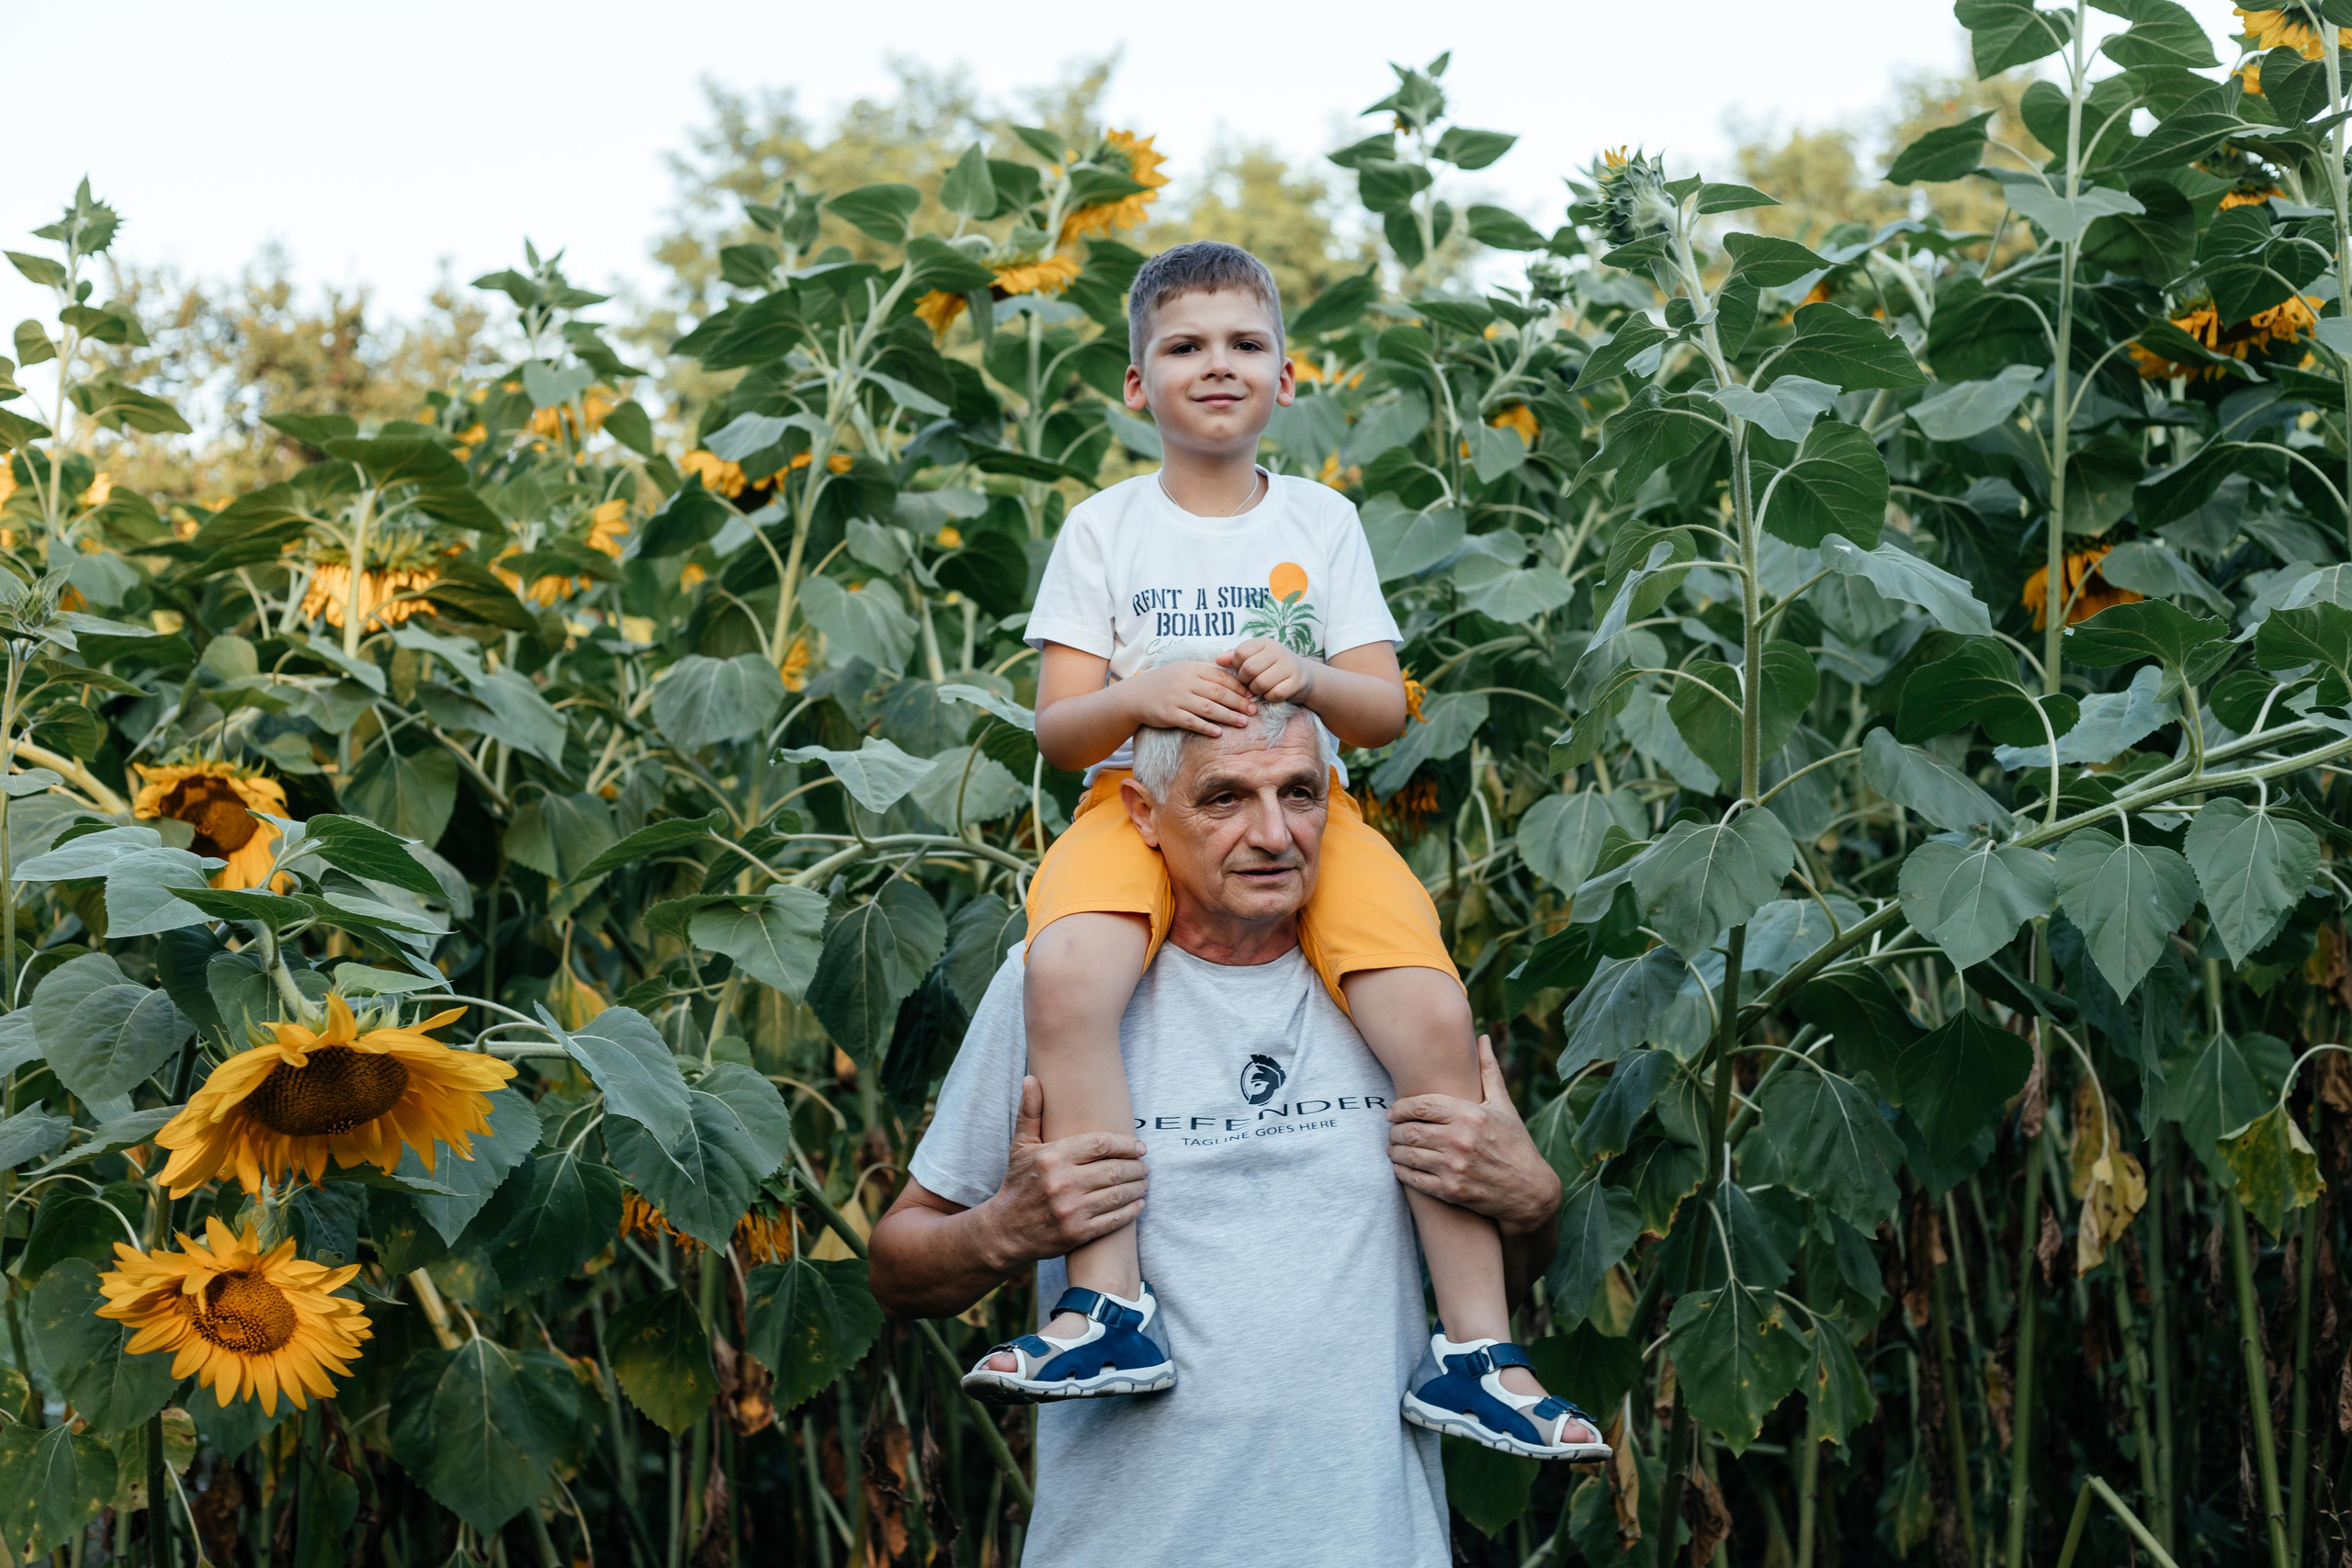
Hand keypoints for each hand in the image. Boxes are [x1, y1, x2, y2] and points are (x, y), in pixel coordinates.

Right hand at [977, 1075, 1149, 1269]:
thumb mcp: (1020, 1146)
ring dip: (1138, 1188)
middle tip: (1145, 1166)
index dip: (1126, 1144)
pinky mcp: (1077, 1233)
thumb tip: (1032, 1079)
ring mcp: (1071, 1210)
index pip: (1101, 1144)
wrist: (1005, 1231)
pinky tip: (1139, 1203)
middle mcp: (1062, 1182)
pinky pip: (1114, 1219)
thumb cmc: (1018, 1183)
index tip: (1139, 1146)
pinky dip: (1132, 1210)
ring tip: (1145, 1182)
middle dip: (1137, 1167)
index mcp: (1052, 1157)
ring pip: (1118, 1194)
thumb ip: (1030, 1112)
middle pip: (1115, 1170)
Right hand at [1119, 660, 1256, 737]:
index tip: (1252, 695)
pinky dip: (1206, 727)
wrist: (1135, 695)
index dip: (1239, 687)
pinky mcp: (1169, 714)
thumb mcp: (1184, 669)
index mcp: (1192, 668)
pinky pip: (1191, 722)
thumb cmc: (1166, 682)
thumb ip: (1206, 670)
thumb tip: (1235, 674)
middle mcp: (1186, 682)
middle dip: (1239, 703)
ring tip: (1242, 723)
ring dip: (1228, 716)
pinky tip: (1218, 733)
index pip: (1221, 677)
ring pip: (1208, 708)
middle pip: (1219, 693)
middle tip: (1253, 711)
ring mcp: (1177, 698)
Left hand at [1219, 637, 1318, 703]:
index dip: (1237, 666)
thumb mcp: (1255, 657)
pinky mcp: (1297, 681)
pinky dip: (1270, 697)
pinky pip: (1275, 694)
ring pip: (1261, 683)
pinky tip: (1272, 693)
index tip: (1243, 671)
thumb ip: (1235, 657)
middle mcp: (1278, 650)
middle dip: (1246, 680)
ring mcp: (1289, 666)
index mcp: (1265, 642)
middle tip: (1250, 683)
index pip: (1240, 653)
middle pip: (1249, 669)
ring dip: (1257, 691)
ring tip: (1260, 688)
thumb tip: (1218, 660)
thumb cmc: (1272, 667)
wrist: (1303, 675)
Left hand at [1386, 1036, 1560, 1237]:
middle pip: (1409, 1130)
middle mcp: (1461, 1140)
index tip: (1392, 1111)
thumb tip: (1481, 1037)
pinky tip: (1400, 1167)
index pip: (1421, 1105)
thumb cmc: (1515, 1143)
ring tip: (1393, 1147)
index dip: (1400, 1107)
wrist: (1529, 1191)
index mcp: (1470, 1115)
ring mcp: (1455, 1167)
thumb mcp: (1504, 1106)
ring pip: (1408, 1154)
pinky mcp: (1451, 1191)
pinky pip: (1414, 1179)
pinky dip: (1401, 1172)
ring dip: (1394, 1150)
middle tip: (1391, 1130)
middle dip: (1394, 1130)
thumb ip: (1488, 1071)